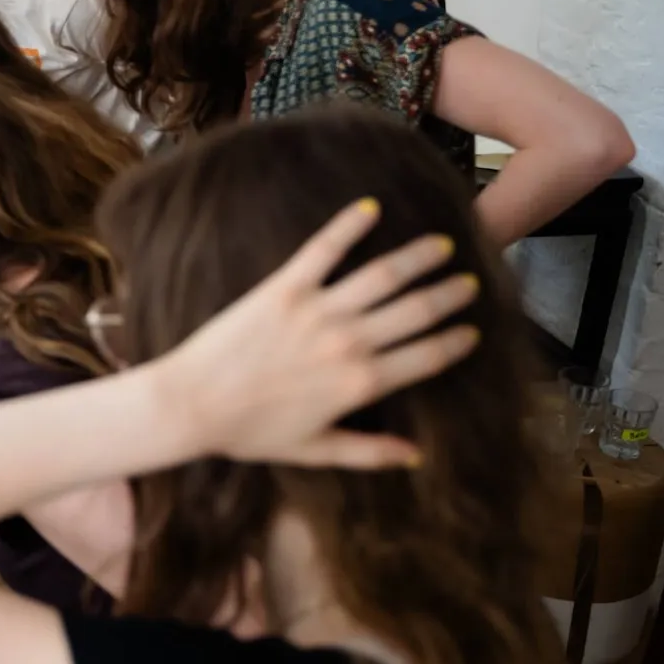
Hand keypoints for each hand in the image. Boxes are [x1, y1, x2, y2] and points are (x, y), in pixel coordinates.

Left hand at [150, 200, 480, 469]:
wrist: (190, 405)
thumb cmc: (249, 432)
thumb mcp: (315, 449)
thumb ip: (370, 452)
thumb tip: (416, 456)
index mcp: (361, 384)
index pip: (427, 358)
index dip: (455, 342)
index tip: (472, 330)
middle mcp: (349, 343)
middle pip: (417, 311)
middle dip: (449, 296)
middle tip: (469, 282)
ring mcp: (318, 311)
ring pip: (384, 275)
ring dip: (419, 258)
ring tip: (441, 246)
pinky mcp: (284, 288)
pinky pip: (324, 249)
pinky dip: (348, 225)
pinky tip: (369, 206)